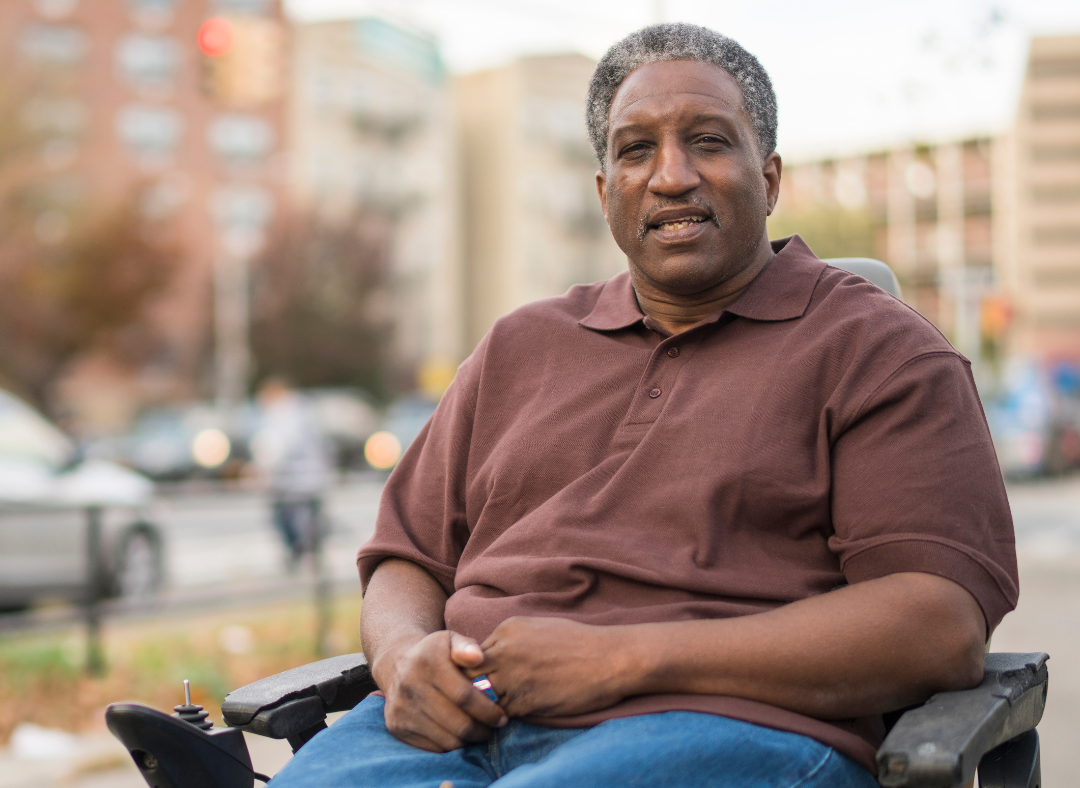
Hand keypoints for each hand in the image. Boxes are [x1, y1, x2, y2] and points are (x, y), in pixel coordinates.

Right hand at [376, 630, 507, 751]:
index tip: (502, 717)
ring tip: (479, 732)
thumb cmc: (436, 653)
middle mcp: (411, 685)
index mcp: (428, 662)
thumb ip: (467, 646)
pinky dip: (451, 745)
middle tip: (494, 729)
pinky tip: (459, 734)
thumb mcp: (450, 640)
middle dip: (482, 730)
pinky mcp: (397, 726)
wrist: (397, 664)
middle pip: (457, 723)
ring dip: (468, 740)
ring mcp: (402, 708)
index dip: (487, 711)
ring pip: (447, 740)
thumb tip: (478, 656)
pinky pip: (433, 748)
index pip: (464, 696)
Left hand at [475, 617, 630, 717]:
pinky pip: (500, 713)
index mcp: (507, 629)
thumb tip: (495, 655)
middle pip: (468, 673)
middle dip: (472, 686)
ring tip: (496, 708)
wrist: (609, 658)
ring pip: (481, 696)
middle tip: (481, 697)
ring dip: (486, 705)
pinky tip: (514, 715)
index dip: (476, 668)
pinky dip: (502, 717)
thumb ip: (512, 640)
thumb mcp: (538, 627)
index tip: (486, 677)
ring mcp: (512, 676)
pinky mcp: (524, 700)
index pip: (471, 652)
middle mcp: (504, 650)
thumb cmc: (579, 642)